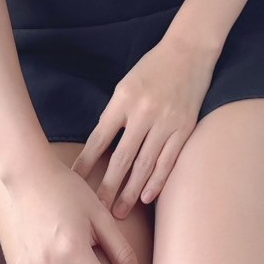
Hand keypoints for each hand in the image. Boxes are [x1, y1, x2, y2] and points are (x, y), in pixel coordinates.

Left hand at [70, 32, 216, 217]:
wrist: (188, 52)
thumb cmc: (152, 69)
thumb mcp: (125, 85)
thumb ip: (114, 115)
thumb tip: (101, 147)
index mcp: (123, 99)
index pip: (99, 139)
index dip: (86, 163)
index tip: (74, 182)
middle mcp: (143, 112)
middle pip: (121, 158)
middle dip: (107, 187)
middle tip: (97, 209)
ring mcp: (166, 122)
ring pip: (145, 165)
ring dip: (131, 192)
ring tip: (119, 211)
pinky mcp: (185, 128)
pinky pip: (168, 161)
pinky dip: (157, 181)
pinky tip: (147, 198)